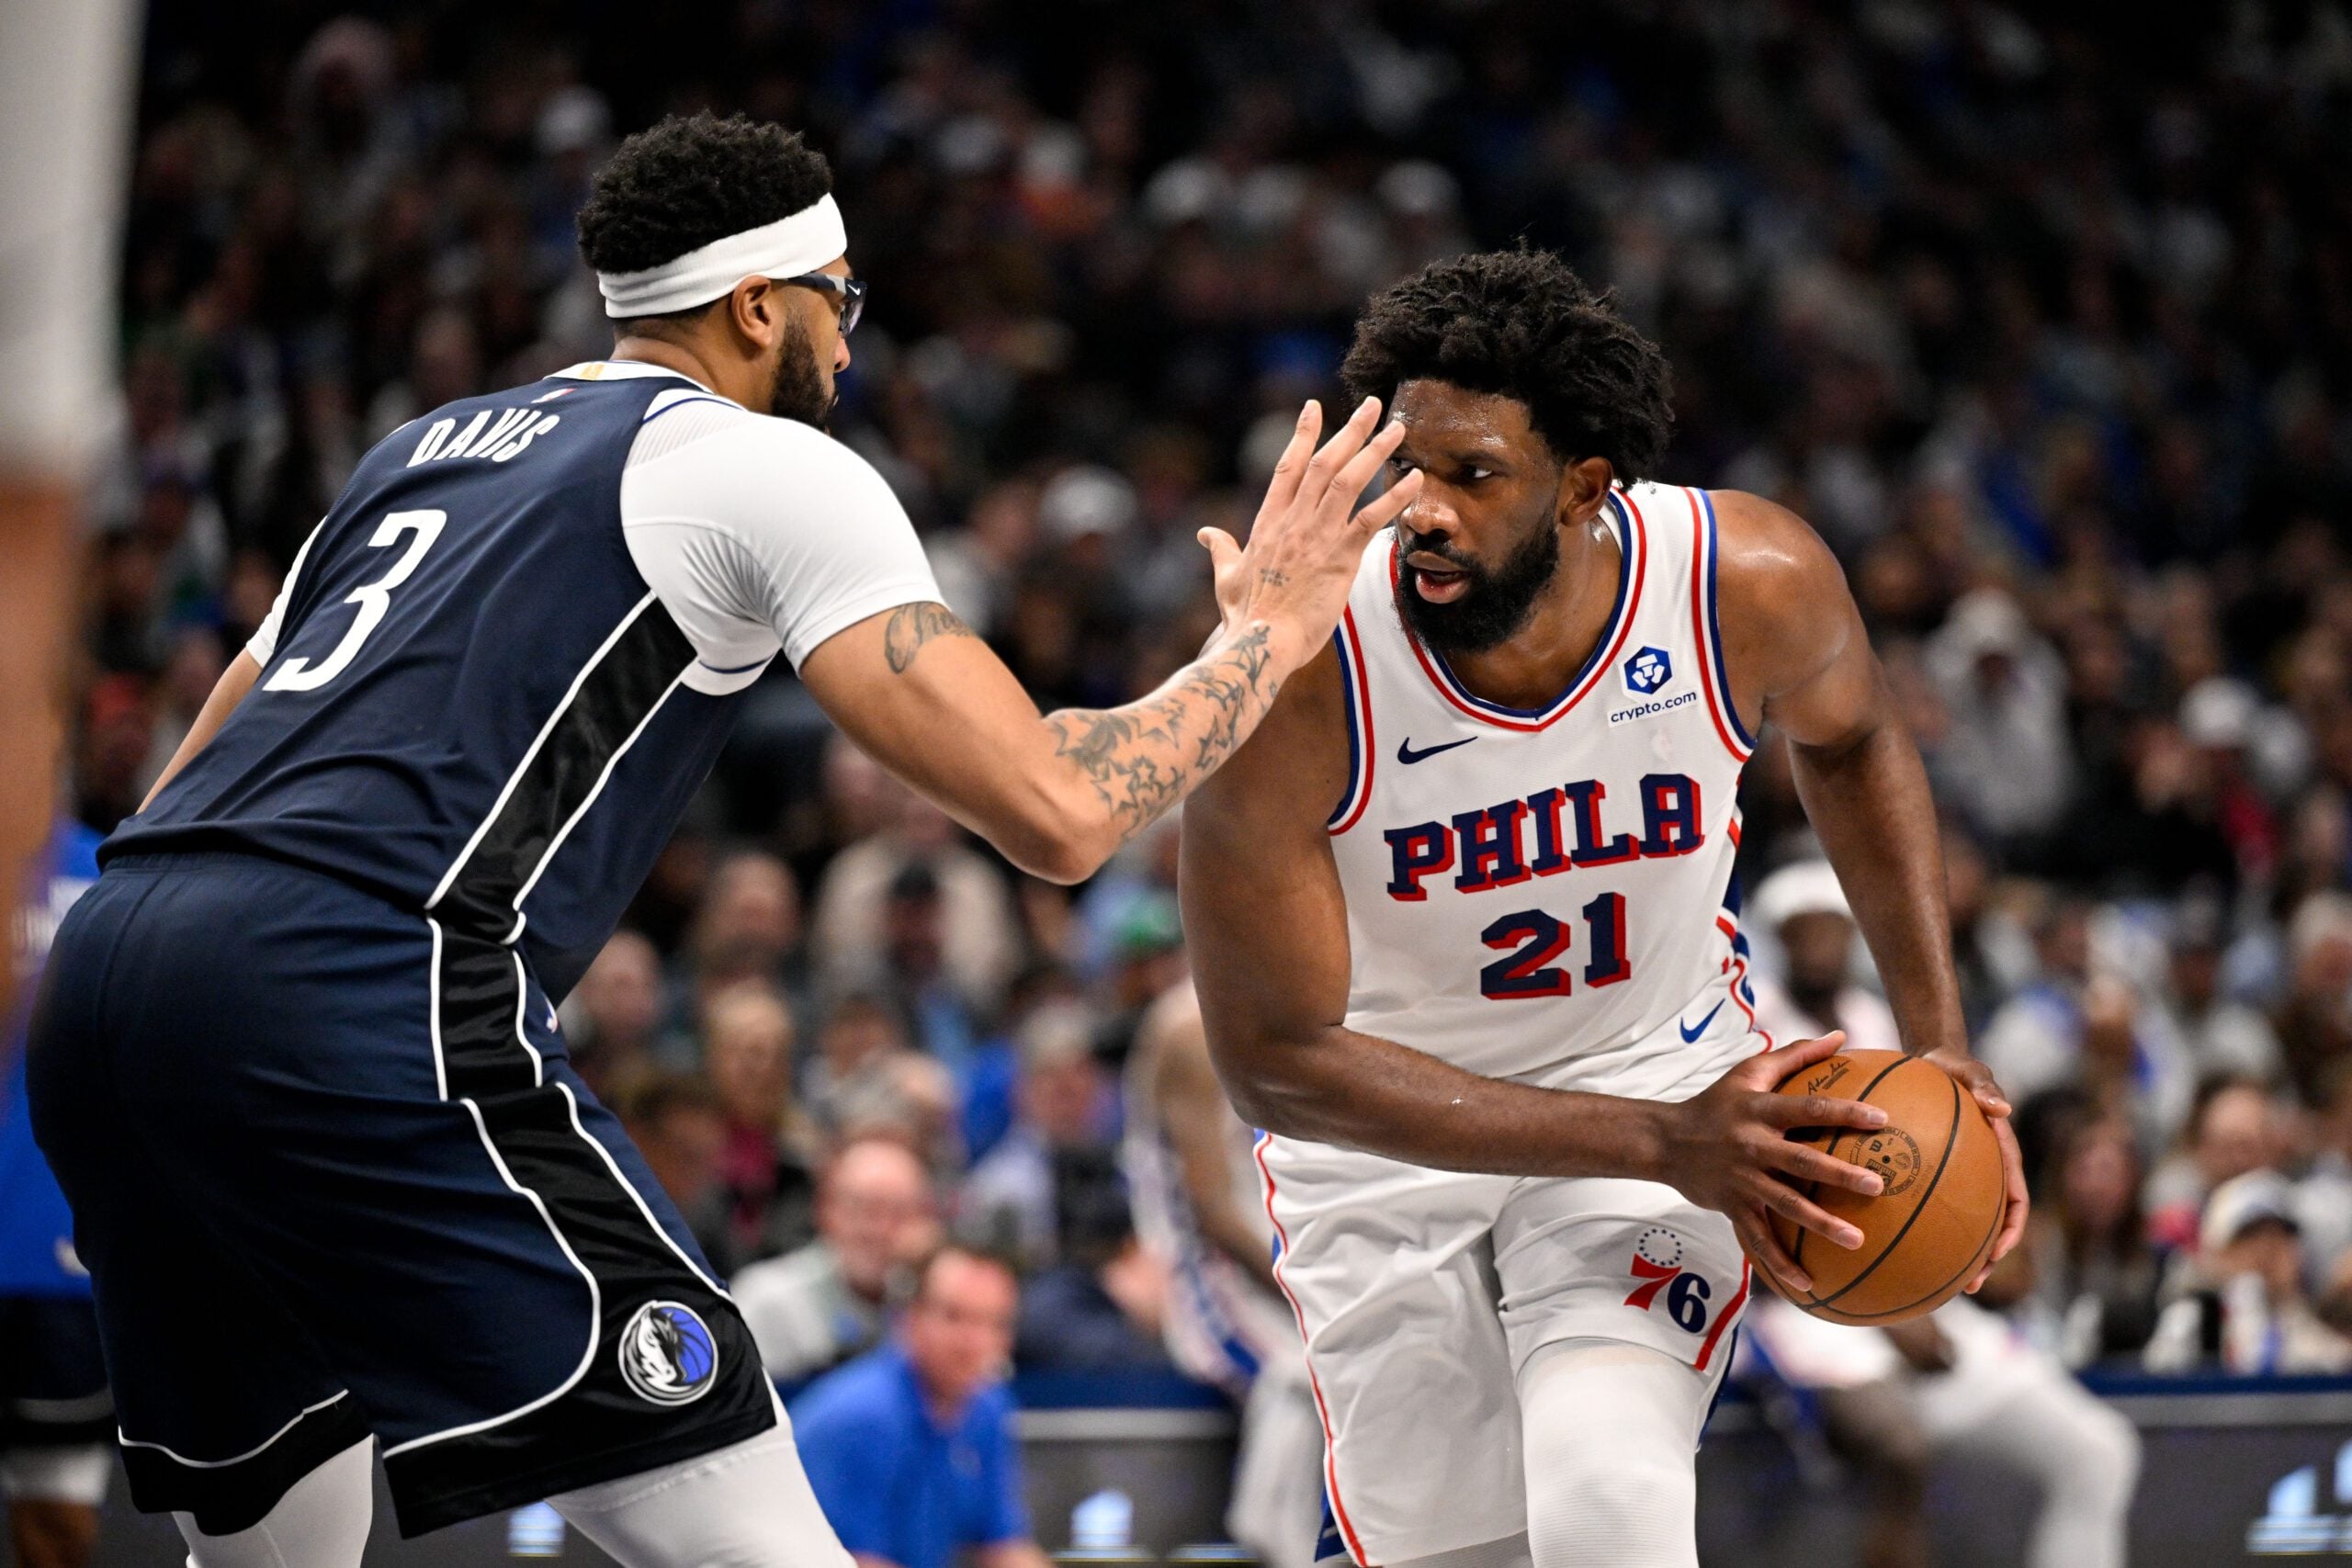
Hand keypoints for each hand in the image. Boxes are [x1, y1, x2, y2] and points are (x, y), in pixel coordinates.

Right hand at [1199, 398, 1422, 674]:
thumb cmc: (1244, 616)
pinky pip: (1371, 519)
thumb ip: (1221, 549)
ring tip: (1398, 429)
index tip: (1315, 407)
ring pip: (1349, 480)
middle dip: (1350, 430)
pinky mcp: (1340, 557)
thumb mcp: (1226, 576)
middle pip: (1324, 463)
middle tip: (1371, 405)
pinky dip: (1394, 497)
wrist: (1261, 642)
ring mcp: (1317, 536)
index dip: (1303, 434)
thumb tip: (1205, 534)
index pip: (1288, 467)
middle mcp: (1294, 521)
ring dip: (1376, 451)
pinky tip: (1415, 480)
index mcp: (1269, 522)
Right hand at [1656, 1030, 1889, 1297]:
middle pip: (1802, 1161)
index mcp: (1760, 1110)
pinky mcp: (1732, 1206)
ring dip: (1821, 1224)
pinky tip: (1809, 1284)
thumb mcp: (1749, 1071)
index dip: (1844, 1112)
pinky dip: (1781, 1263)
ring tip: (1857, 1240)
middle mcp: (1752, 1144)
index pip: (1809, 1109)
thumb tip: (1842, 1035)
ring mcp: (1742, 1179)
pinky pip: (1758, 1239)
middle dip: (1840, 1174)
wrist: (1664, 1140)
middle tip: (1877, 1185)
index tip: (1881, 1119)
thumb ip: (1797, 1054)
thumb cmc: (1717, 1102)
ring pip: (1785, 1205)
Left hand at [1923, 1047, 2027, 1292]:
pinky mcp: (1929, 1173)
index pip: (2017, 1204)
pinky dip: (1911, 1224)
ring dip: (1951, 1254)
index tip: (1999, 1253)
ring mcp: (1957, 1178)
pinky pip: (1922, 1204)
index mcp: (2003, 1158)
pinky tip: (1883, 1238)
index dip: (2012, 1231)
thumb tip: (2002, 1108)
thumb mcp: (1971, 1072)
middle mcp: (1983, 1175)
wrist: (1932, 1062)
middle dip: (1984, 1259)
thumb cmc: (1954, 1068)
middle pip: (1991, 1227)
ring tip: (1932, 1282)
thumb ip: (1985, 1087)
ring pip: (1958, 1224)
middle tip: (1969, 1286)